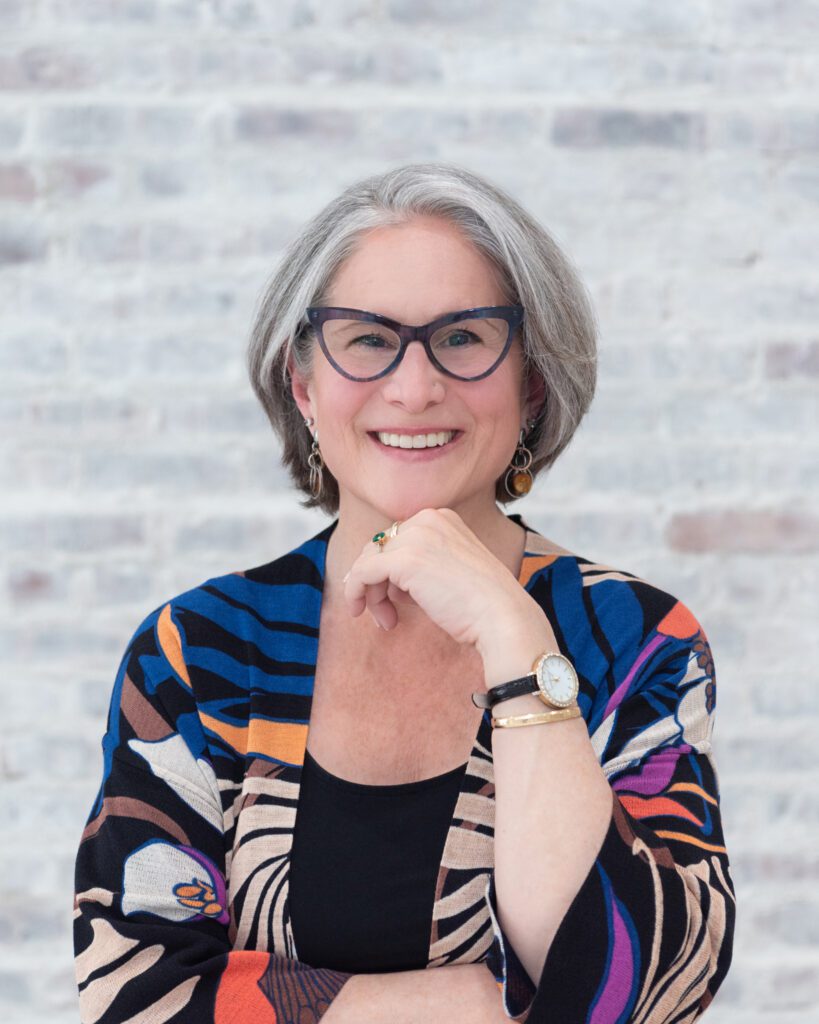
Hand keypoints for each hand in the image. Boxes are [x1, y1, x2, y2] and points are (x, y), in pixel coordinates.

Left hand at [342, 508, 553, 668]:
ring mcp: (415, 537)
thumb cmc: (482, 604)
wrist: (502, 617)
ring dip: (370, 592)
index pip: (397, 538)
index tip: (393, 599)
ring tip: (385, 620)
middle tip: (386, 614)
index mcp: (442, 517)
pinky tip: (360, 611)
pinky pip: (361, 573)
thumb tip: (381, 580)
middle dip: (377, 582)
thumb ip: (420, 565)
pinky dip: (354, 592)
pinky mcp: (403, 560)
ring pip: (368, 560)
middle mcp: (428, 519)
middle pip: (380, 547)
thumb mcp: (449, 571)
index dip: (389, 570)